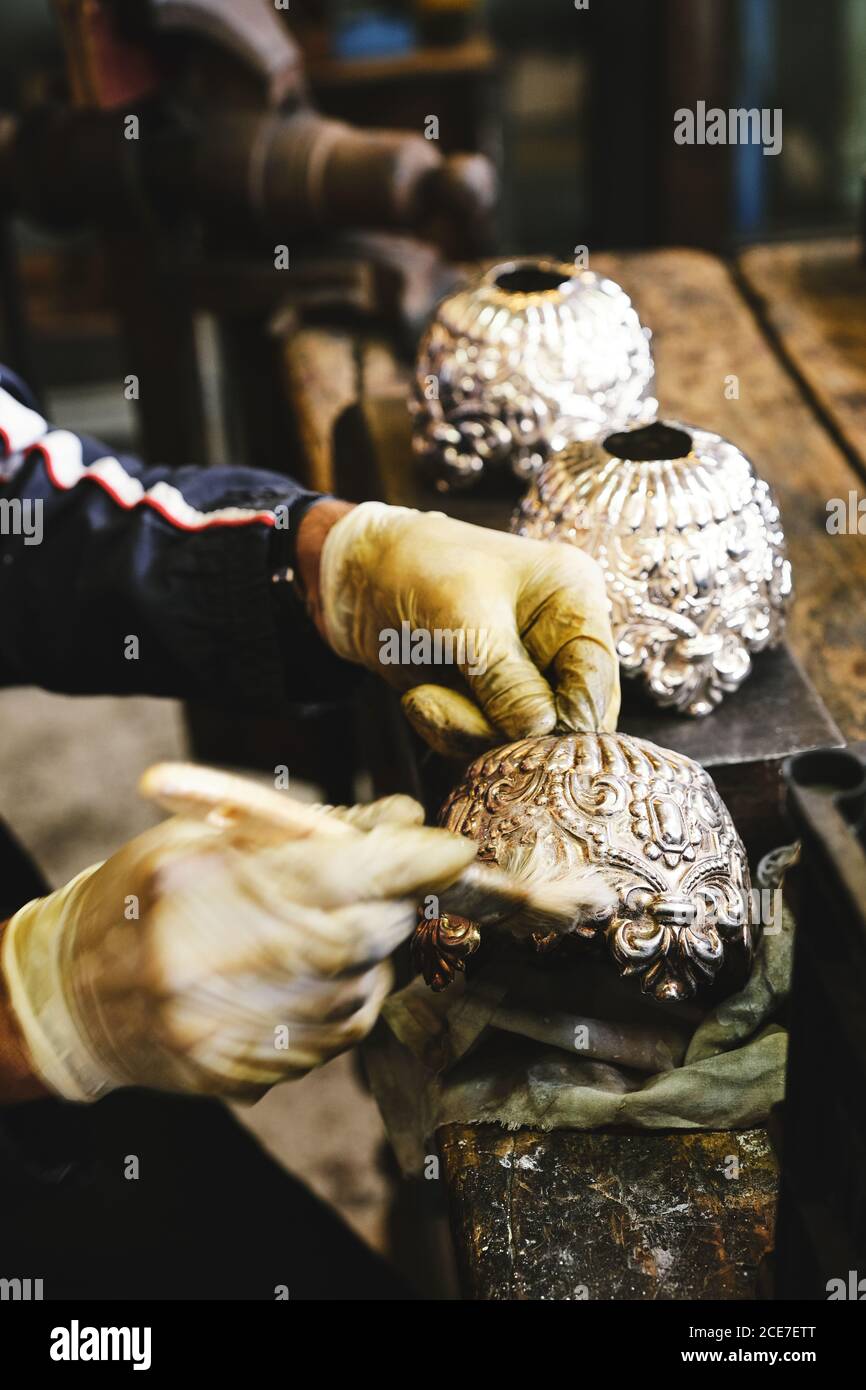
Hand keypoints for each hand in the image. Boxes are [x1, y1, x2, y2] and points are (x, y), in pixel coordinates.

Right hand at [1, 787, 476, 1102]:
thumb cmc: (139, 899)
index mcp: (202, 887)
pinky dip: (350, 995)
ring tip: (323, 926)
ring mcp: (229, 1031)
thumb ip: (303, 830)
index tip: (454, 848)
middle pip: (360, 936)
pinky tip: (313, 972)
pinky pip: (338, 1034)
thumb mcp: (204, 836)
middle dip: (395, 902)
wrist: (72, 999)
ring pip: (360, 988)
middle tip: (391, 880)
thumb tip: (400, 821)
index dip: (407, 862)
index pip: (334, 875)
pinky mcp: (244, 1075)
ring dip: (371, 950)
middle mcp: (215, 966)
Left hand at [317, 501, 619, 756]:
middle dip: (507, 730)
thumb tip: (543, 730)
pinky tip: (419, 699)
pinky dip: (448, 730)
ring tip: (423, 699)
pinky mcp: (489, 702)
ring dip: (467, 731)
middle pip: (566, 719)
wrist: (353, 578)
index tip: (528, 736)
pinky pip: (484, 741)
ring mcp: (524, 674)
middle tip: (450, 713)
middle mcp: (557, 640)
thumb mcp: (461, 616)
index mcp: (572, 600)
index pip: (596, 677)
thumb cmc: (413, 568)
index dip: (568, 716)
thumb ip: (505, 676)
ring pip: (522, 739)